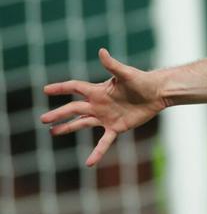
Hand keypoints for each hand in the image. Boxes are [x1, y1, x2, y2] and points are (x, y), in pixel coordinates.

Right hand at [41, 48, 165, 165]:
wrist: (157, 93)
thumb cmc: (142, 81)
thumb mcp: (126, 73)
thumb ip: (112, 65)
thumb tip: (101, 51)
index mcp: (98, 90)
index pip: (75, 88)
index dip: (61, 88)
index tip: (45, 89)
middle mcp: (99, 104)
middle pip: (74, 109)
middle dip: (59, 114)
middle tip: (43, 119)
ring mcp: (106, 117)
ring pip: (82, 123)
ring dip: (68, 128)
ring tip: (53, 133)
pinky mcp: (116, 127)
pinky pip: (104, 142)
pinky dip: (97, 152)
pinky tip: (89, 162)